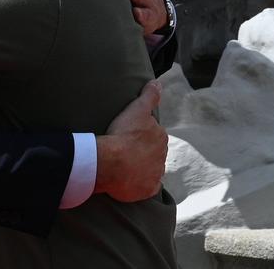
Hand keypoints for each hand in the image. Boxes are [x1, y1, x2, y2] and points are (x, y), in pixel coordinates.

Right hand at [94, 80, 166, 200]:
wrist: (112, 163)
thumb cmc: (123, 134)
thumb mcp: (137, 108)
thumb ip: (149, 95)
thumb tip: (158, 82)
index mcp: (161, 137)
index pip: (153, 134)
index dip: (141, 134)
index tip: (128, 135)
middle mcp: (162, 156)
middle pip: (153, 152)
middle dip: (143, 151)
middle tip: (125, 149)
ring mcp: (155, 174)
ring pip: (151, 169)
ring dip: (142, 167)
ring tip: (124, 165)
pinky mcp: (147, 190)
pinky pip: (147, 187)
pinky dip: (141, 184)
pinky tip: (130, 181)